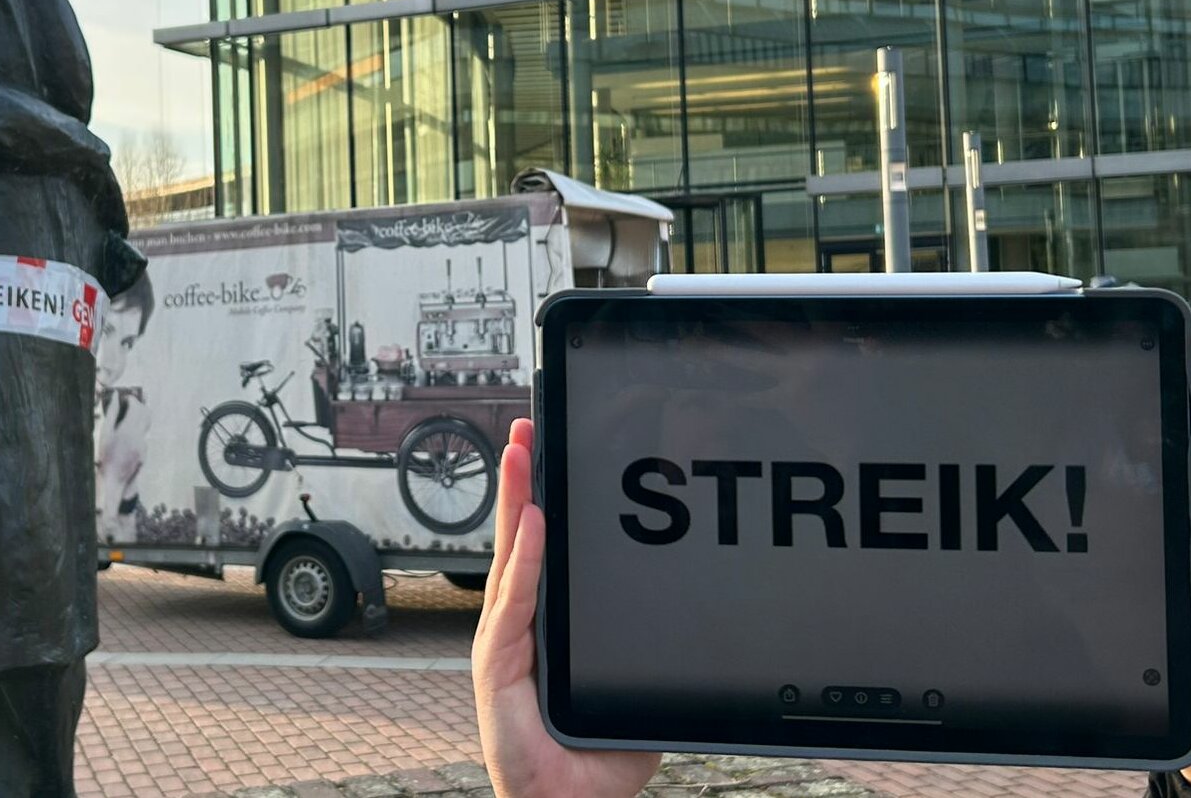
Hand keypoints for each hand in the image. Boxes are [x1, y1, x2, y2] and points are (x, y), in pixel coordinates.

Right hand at [473, 418, 659, 797]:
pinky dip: (524, 561)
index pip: (541, 552)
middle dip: (520, 482)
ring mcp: (502, 644)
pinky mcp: (495, 667)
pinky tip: (533, 523)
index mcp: (545, 627)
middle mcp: (517, 627)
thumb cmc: (596, 761)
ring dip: (516, 503)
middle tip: (525, 429)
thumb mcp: (631, 690)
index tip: (545, 451)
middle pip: (518, 540)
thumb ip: (649, 652)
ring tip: (520, 456)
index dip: (540, 501)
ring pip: (510, 559)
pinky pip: (514, 604)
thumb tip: (696, 616)